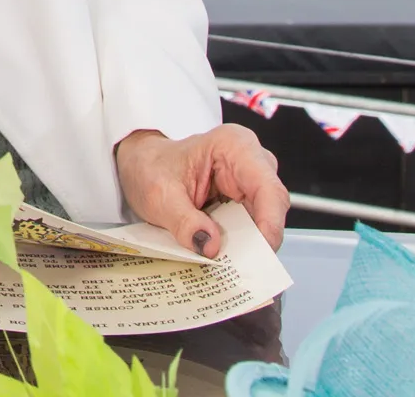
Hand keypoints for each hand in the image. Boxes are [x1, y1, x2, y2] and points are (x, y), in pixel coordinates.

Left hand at [115, 123, 287, 252]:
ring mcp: (250, 182)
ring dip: (250, 245)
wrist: (142, 165)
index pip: (268, 188)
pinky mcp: (246, 201)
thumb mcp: (158, 195)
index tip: (259, 252)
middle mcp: (250, 161)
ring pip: (265, 221)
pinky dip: (241, 244)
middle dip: (259, 240)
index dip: (270, 223)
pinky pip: (253, 227)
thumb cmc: (151, 167)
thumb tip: (211, 245)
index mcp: (234, 146)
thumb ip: (184, 220)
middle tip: (242, 267)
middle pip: (272, 207)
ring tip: (228, 265)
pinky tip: (225, 256)